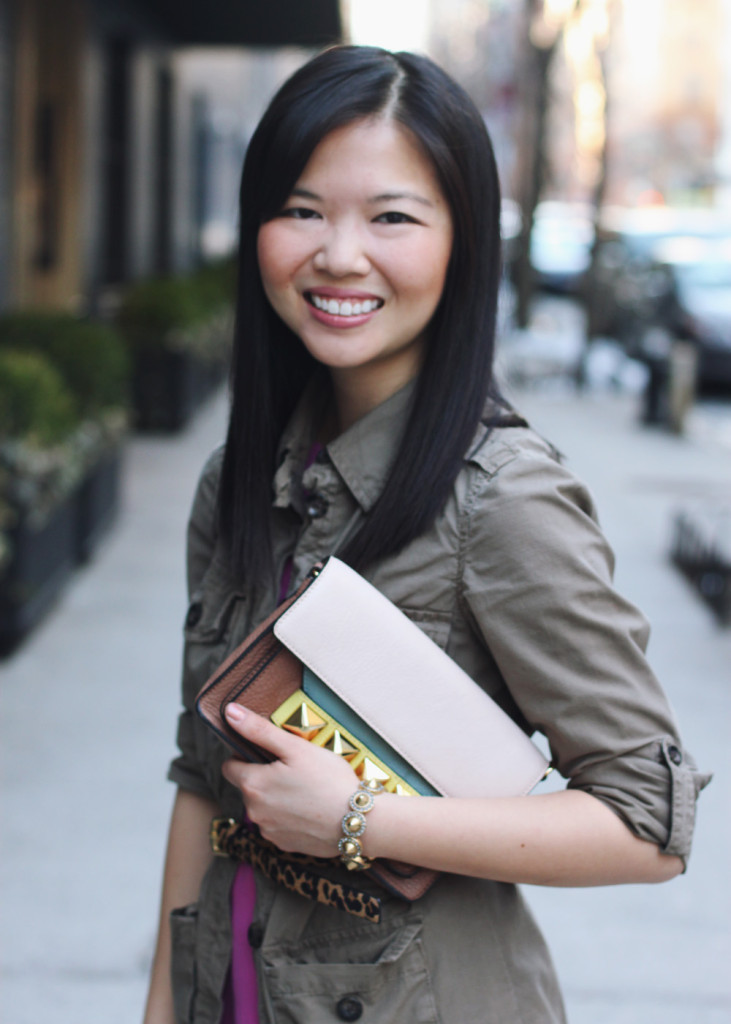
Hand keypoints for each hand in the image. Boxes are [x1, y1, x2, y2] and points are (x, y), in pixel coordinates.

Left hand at [221, 704, 356, 857]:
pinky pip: (278, 824)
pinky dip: (289, 816)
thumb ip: (259, 730)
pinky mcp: (284, 844)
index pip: (229, 766)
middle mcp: (254, 812)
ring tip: (305, 789)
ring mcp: (269, 830)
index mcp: (253, 784)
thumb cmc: (329, 780)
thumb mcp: (295, 747)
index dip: (246, 756)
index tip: (270, 754)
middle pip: (248, 786)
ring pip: (263, 806)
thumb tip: (230, 712)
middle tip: (295, 769)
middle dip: (265, 776)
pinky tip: (310, 809)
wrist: (358, 821)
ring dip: (276, 797)